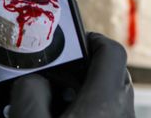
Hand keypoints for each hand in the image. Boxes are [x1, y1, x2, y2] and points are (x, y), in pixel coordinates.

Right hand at [0, 33, 134, 116]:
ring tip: (55, 103)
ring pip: (110, 98)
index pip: (110, 52)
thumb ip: (30, 92)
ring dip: (86, 93)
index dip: (91, 39)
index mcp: (102, 102)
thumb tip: (35, 80)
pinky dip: (89, 113)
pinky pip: (107, 117)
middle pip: (112, 74)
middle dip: (85, 68)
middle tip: (57, 74)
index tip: (71, 41)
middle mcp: (120, 113)